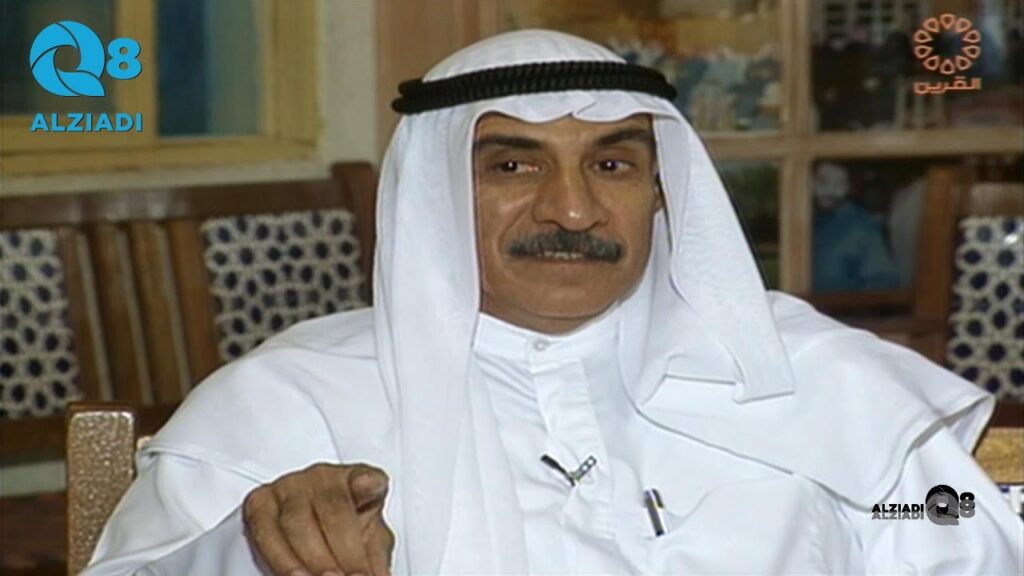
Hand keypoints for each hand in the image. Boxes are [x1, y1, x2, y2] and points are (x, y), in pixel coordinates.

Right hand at [243, 462, 393, 575]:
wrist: (313, 525)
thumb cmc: (348, 532)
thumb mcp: (370, 543)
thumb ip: (375, 559)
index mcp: (361, 480)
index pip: (370, 480)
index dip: (369, 490)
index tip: (371, 531)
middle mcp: (325, 477)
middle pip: (334, 508)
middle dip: (343, 552)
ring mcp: (290, 486)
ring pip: (297, 521)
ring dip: (311, 560)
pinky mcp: (261, 501)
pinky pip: (265, 529)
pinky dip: (280, 557)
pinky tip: (293, 575)